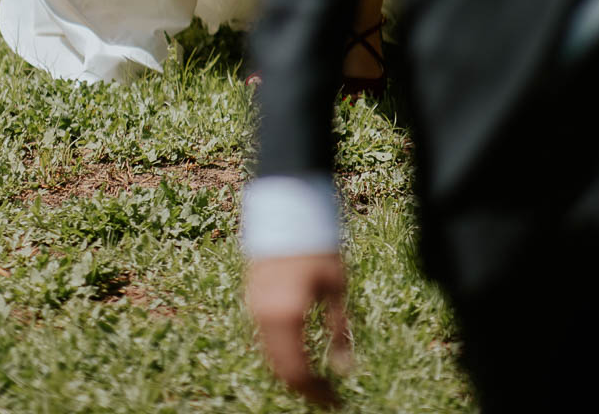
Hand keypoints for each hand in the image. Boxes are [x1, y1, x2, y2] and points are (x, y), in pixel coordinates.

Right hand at [246, 253, 350, 405]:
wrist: (287, 203)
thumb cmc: (318, 242)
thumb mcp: (337, 286)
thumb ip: (340, 329)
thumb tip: (345, 368)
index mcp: (286, 316)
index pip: (298, 372)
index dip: (316, 392)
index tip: (336, 402)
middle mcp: (264, 317)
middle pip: (280, 370)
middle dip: (304, 387)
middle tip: (327, 396)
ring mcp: (254, 307)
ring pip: (269, 356)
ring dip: (291, 371)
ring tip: (317, 379)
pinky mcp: (253, 297)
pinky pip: (265, 338)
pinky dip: (281, 353)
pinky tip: (301, 353)